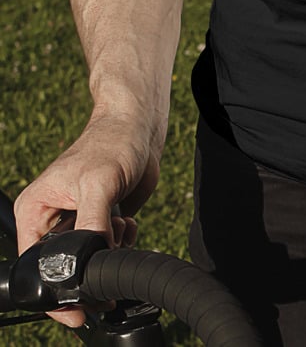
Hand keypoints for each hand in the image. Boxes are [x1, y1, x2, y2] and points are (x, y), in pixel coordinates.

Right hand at [14, 111, 160, 327]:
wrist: (140, 128)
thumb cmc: (113, 142)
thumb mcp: (98, 183)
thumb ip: (91, 225)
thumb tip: (90, 261)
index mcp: (34, 210)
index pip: (35, 264)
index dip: (57, 289)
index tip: (79, 308)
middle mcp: (51, 219)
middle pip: (64, 266)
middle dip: (91, 263)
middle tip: (110, 243)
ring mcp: (77, 222)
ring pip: (91, 259)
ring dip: (111, 248)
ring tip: (119, 221)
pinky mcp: (101, 221)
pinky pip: (110, 248)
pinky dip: (123, 240)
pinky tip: (127, 219)